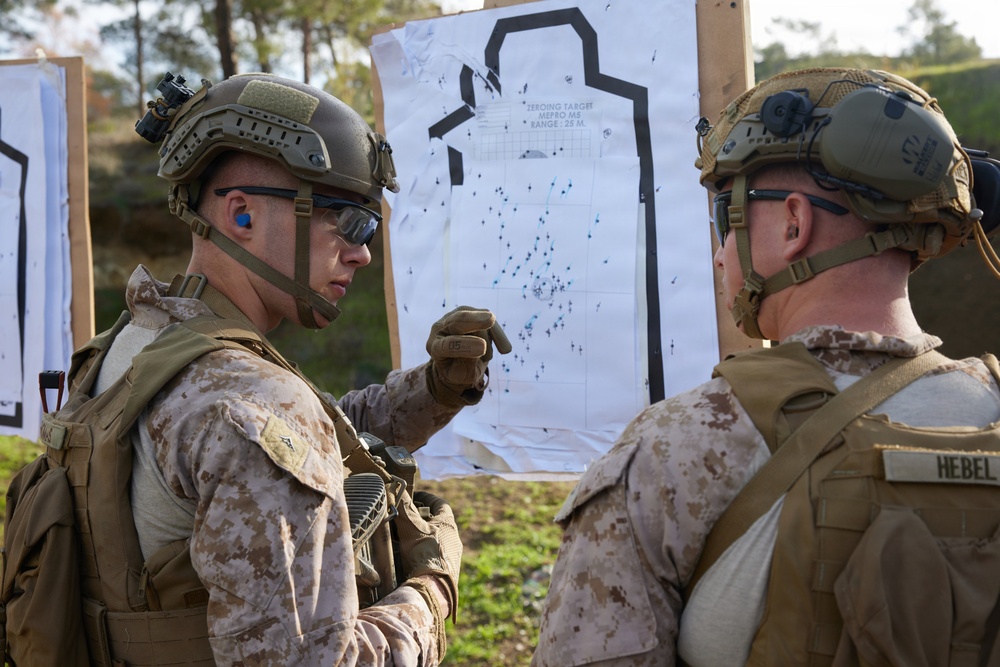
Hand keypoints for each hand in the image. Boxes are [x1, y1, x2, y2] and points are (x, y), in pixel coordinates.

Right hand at [395, 490, 462, 618]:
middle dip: (421, 520)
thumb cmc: (424, 553)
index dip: (427, 498)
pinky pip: (433, 558)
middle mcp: (454, 540)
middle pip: (437, 523)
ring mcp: (452, 558)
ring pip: (435, 542)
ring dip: (420, 538)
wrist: (433, 589)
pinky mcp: (447, 574)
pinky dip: (421, 554)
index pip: (440, 504)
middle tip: (404, 519)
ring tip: (403, 539)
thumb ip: (403, 507)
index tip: (414, 497)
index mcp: (449, 525)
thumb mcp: (411, 526)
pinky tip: (408, 559)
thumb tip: (394, 488)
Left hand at [426, 306, 511, 405]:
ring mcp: (454, 316)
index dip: (464, 346)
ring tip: (488, 358)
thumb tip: (481, 345)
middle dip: (474, 320)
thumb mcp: (462, 375)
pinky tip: (504, 350)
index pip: (447, 344)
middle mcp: (441, 328)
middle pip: (457, 320)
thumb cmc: (459, 371)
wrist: (460, 363)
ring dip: (488, 338)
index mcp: (434, 346)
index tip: (482, 348)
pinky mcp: (470, 311)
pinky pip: (486, 316)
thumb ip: (468, 363)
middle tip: (491, 320)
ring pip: (475, 317)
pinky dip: (497, 332)